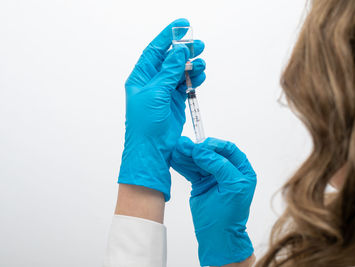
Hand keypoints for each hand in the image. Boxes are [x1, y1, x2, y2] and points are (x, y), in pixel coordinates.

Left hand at [118, 18, 205, 201]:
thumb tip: (178, 52)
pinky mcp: (174, 102)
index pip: (155, 50)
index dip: (167, 36)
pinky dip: (194, 79)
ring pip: (180, 72)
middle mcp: (152, 82)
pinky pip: (186, 85)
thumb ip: (168, 71)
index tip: (181, 25)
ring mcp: (164, 92)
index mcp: (141, 77)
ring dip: (191, 65)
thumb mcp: (155, 93)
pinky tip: (200, 75)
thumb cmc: (145, 124)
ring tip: (201, 62)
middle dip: (184, 51)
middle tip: (198, 44)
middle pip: (170, 59)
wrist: (152, 149)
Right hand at [171, 137, 256, 265]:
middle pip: (211, 153)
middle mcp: (228, 172)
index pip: (229, 150)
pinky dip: (183, 165)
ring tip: (177, 150)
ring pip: (199, 161)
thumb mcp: (231, 187)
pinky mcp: (201, 184)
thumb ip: (220, 167)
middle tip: (184, 145)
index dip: (215, 145)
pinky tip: (176, 159)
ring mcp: (213, 178)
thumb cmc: (229, 217)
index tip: (202, 146)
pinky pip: (192, 170)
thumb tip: (204, 151)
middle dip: (197, 150)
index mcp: (241, 172)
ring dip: (187, 155)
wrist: (217, 238)